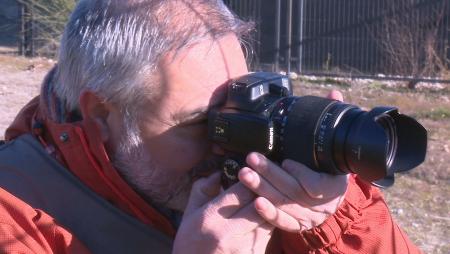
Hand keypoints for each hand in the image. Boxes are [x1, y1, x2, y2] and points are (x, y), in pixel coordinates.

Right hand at [173, 173, 273, 253]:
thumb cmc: (190, 244)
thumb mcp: (189, 214)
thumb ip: (203, 189)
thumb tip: (219, 172)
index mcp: (210, 218)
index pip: (241, 191)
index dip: (250, 180)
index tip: (251, 175)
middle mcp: (228, 234)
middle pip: (260, 204)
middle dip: (262, 194)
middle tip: (261, 188)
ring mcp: (244, 249)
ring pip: (269, 220)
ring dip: (268, 210)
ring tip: (261, 204)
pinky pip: (268, 236)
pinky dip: (267, 226)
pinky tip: (259, 223)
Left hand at [237, 90, 347, 232]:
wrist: (331, 197)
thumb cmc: (330, 168)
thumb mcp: (334, 147)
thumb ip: (333, 122)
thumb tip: (334, 94)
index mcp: (334, 184)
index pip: (317, 184)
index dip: (301, 174)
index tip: (286, 160)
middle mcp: (323, 203)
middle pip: (294, 191)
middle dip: (271, 175)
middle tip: (251, 159)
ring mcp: (309, 215)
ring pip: (284, 204)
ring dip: (262, 189)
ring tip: (244, 174)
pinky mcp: (298, 224)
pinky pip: (283, 223)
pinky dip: (269, 214)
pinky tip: (255, 202)